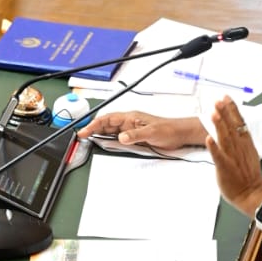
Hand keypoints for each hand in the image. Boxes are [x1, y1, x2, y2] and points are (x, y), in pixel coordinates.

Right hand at [79, 111, 206, 149]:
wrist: (180, 134)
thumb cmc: (169, 129)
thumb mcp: (152, 132)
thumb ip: (136, 135)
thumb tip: (121, 137)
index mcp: (131, 117)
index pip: (108, 119)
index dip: (94, 124)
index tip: (84, 131)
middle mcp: (129, 122)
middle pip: (106, 124)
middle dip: (93, 129)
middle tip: (81, 137)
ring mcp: (131, 129)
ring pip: (110, 130)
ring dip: (99, 134)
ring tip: (88, 139)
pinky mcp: (134, 136)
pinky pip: (117, 137)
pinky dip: (108, 139)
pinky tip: (104, 143)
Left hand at [206, 97, 261, 218]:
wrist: (253, 196)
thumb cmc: (250, 179)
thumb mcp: (249, 155)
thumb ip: (243, 143)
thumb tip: (238, 132)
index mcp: (246, 145)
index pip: (240, 123)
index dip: (233, 110)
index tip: (227, 98)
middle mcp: (240, 148)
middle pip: (232, 127)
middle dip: (225, 112)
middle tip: (219, 100)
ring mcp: (233, 158)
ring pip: (226, 138)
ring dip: (220, 125)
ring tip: (214, 113)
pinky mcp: (225, 168)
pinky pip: (219, 156)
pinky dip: (214, 147)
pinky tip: (209, 138)